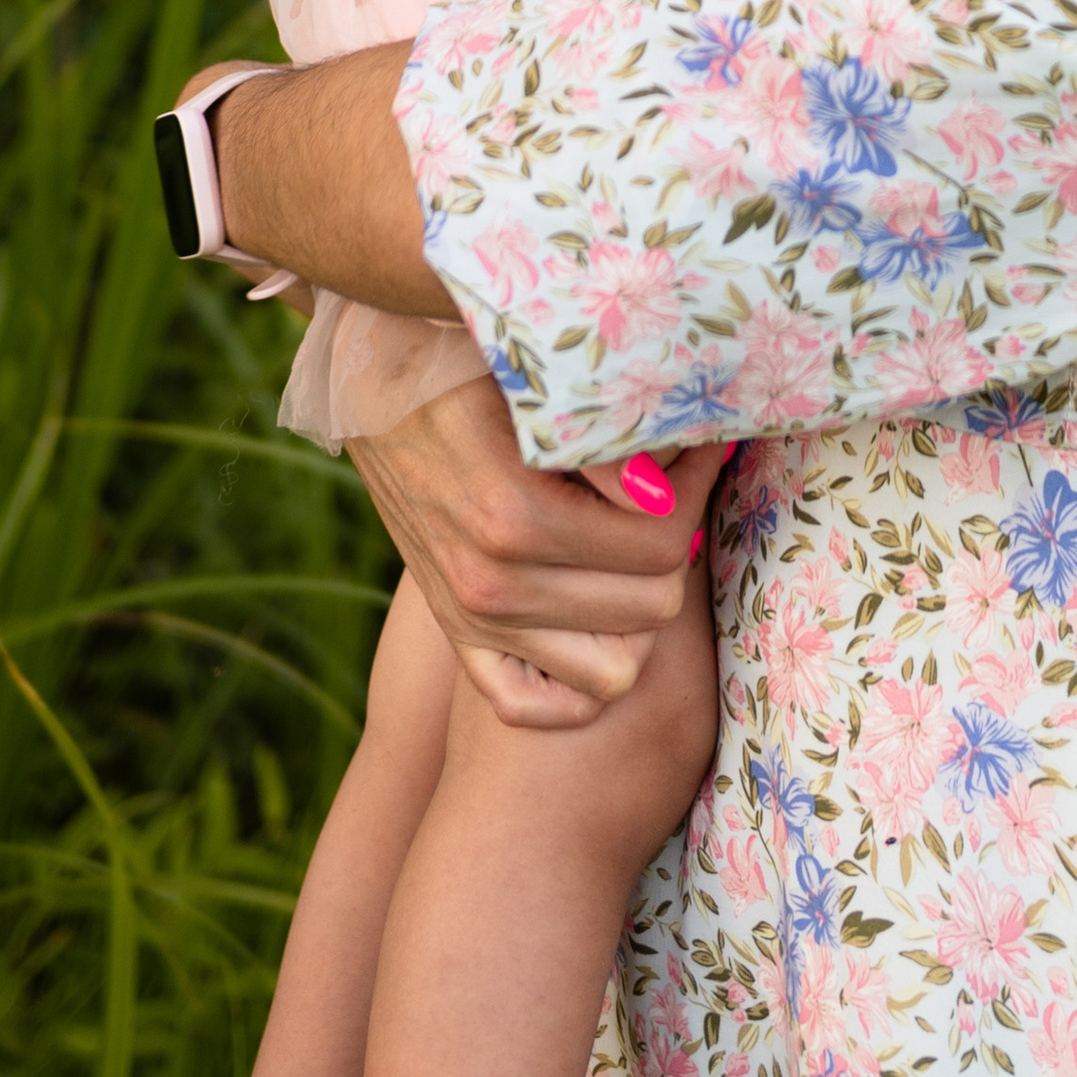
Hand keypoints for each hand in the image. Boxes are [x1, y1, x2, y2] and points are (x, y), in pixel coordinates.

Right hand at [348, 376, 727, 726]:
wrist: (378, 389)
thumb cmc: (466, 370)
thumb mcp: (533, 389)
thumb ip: (601, 444)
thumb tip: (664, 489)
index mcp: (515, 516)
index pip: (662, 542)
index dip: (696, 489)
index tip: (698, 449)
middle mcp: (491, 584)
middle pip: (651, 606)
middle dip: (678, 545)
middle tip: (673, 491)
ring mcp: (471, 621)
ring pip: (615, 669)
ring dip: (638, 611)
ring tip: (636, 548)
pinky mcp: (458, 637)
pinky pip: (538, 705)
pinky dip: (575, 677)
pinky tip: (591, 611)